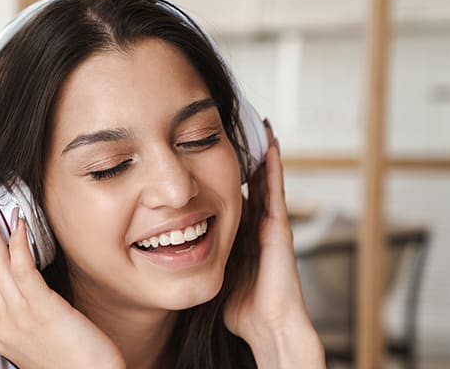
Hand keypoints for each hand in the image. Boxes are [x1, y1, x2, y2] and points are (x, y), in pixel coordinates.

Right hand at [0, 193, 124, 368]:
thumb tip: (32, 282)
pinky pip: (22, 268)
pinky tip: (17, 222)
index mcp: (4, 331)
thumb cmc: (81, 361)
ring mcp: (18, 319)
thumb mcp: (47, 335)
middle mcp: (4, 325)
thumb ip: (32, 311)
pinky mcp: (39, 310)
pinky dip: (18, 242)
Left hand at [222, 121, 324, 366]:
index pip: (229, 197)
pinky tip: (271, 144)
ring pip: (264, 180)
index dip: (221, 176)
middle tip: (237, 128)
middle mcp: (255, 225)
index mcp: (239, 235)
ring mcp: (269, 225)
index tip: (210, 153)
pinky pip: (275, 190)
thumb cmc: (239, 308)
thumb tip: (170, 253)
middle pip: (249, 183)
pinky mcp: (279, 227)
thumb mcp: (212, 276)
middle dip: (243, 158)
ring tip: (258, 125)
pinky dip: (273, 166)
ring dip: (261, 153)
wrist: (265, 325)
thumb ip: (198, 261)